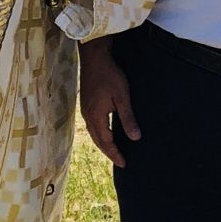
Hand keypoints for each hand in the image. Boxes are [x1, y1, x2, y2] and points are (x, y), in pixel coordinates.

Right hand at [79, 40, 139, 166]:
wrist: (94, 57)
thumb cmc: (109, 75)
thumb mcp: (122, 97)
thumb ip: (128, 118)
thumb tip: (135, 138)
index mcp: (96, 116)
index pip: (106, 142)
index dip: (115, 154)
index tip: (124, 163)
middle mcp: (88, 116)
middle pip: (98, 140)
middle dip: (109, 152)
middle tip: (120, 161)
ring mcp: (85, 109)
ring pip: (94, 133)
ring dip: (103, 143)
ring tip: (113, 150)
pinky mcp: (86, 103)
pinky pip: (92, 125)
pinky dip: (99, 133)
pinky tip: (105, 132)